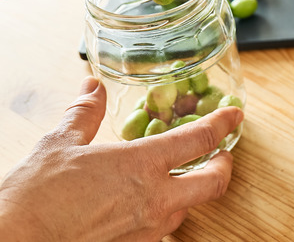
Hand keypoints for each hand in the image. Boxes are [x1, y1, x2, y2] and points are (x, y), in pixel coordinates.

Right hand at [0, 76, 243, 240]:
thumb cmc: (35, 197)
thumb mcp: (59, 144)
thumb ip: (84, 115)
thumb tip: (91, 88)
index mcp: (142, 164)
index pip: (200, 139)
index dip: (223, 123)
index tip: (235, 114)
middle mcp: (155, 198)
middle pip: (215, 182)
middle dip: (224, 165)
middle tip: (220, 154)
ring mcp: (148, 228)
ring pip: (188, 208)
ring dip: (190, 192)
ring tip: (178, 179)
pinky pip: (161, 231)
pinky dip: (162, 214)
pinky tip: (145, 206)